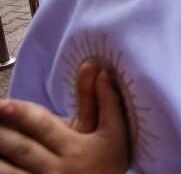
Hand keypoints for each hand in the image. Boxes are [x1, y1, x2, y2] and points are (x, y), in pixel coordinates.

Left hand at [0, 63, 129, 173]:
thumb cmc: (110, 162)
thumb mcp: (116, 133)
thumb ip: (108, 102)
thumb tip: (103, 71)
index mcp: (74, 147)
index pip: (44, 127)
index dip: (23, 114)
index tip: (3, 104)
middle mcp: (56, 168)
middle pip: (20, 147)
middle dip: (0, 133)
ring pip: (9, 170)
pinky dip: (1, 170)